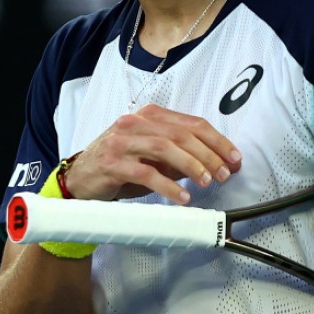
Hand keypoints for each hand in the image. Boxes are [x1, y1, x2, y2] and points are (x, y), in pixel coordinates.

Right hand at [64, 104, 241, 202]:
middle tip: (224, 173)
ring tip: (207, 182)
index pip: (191, 123)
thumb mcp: (151, 157)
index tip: (234, 158)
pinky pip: (146, 173)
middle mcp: (135, 123)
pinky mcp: (112, 163)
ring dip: (191, 165)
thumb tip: (213, 164)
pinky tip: (182, 197)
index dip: (217, 140)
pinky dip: (168, 186)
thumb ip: (178, 156)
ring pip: (165, 148)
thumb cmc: (118, 166)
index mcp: (149, 115)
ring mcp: (122, 141)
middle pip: (181, 134)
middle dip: (209, 154)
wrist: (79, 179)